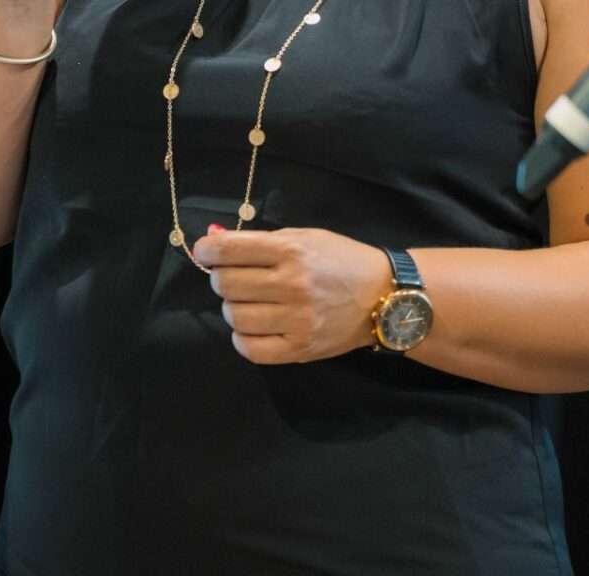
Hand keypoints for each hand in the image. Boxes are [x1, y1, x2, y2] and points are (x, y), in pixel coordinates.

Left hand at [191, 226, 391, 364]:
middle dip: (222, 278)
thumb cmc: (341, 260)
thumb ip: (260, 240)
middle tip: (234, 277)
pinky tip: (254, 326)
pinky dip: (243, 338)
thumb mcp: (305, 237)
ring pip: (235, 317)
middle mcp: (292, 285)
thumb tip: (213, 239)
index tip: (206, 252)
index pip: (230, 250)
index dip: (208, 250)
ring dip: (233, 308)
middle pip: (227, 284)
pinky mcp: (300, 349)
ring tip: (248, 302)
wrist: (383, 295)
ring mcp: (297, 320)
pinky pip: (251, 349)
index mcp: (292, 251)